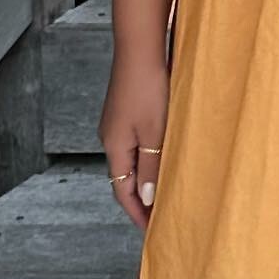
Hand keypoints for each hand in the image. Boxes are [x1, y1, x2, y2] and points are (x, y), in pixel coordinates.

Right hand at [99, 50, 171, 231]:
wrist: (140, 47)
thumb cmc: (149, 87)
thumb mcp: (155, 132)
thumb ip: (152, 166)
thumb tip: (147, 199)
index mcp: (114, 147)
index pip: (123, 191)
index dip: (138, 212)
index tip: (152, 231)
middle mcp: (111, 137)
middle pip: (125, 177)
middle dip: (142, 198)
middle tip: (163, 216)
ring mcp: (118, 122)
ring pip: (132, 159)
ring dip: (148, 176)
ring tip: (167, 191)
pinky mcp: (128, 109)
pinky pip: (137, 142)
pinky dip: (149, 156)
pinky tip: (165, 155)